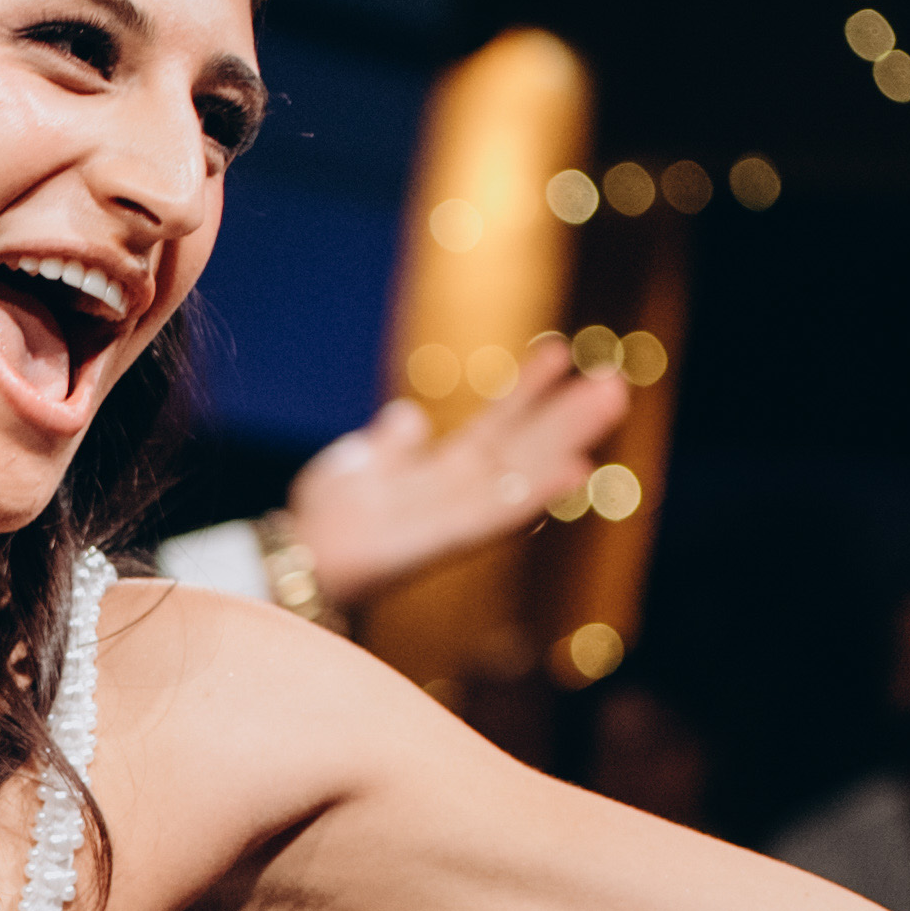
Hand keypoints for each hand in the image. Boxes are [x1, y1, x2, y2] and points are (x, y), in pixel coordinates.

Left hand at [287, 338, 632, 611]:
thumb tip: (412, 416)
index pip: (494, 427)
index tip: (559, 351)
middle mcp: (455, 495)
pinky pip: (494, 517)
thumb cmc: (325, 518)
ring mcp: (453, 519)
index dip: (526, 392)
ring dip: (565, 442)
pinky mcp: (441, 544)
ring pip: (520, 475)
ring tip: (608, 406)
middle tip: (613, 383)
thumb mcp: (360, 464)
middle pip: (521, 450)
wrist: (296, 560)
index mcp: (439, 474)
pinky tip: (573, 472)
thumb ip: (392, 445)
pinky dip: (534, 495)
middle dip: (565, 418)